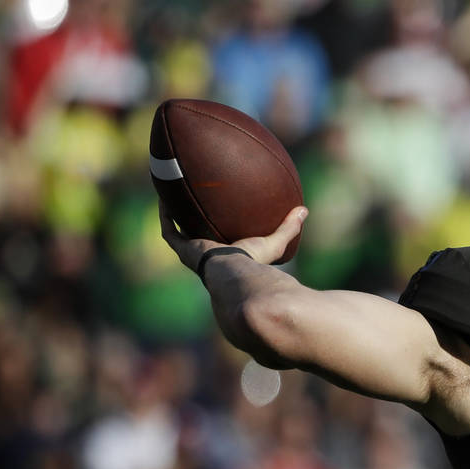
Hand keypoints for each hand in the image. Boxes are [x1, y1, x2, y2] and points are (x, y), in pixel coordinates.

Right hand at [159, 201, 307, 272]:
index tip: (218, 214)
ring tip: (172, 195)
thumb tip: (305, 210)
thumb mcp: (274, 242)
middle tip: (192, 200)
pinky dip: (166, 214)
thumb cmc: (255, 262)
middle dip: (193, 219)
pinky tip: (164, 196)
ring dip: (175, 214)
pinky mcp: (182, 250)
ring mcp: (192, 253)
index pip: (219, 241)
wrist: (235, 273)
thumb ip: (289, 228)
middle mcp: (206, 255)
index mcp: (225, 255)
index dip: (217, 228)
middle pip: (196, 235)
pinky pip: (169, 230)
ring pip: (178, 231)